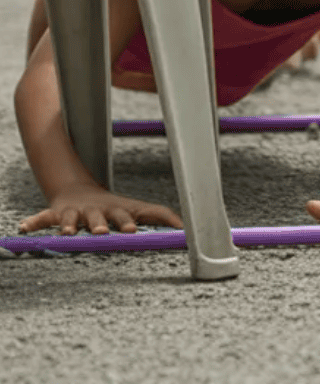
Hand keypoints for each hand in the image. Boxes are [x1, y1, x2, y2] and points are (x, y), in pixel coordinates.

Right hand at [21, 186, 182, 234]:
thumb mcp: (139, 210)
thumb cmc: (115, 209)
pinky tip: (24, 227)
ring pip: (72, 218)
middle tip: (104, 232)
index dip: (129, 223)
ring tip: (69, 232)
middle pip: (100, 218)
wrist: (82, 192)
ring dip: (71, 225)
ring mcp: (76, 213)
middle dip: (102, 225)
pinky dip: (34, 221)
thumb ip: (162, 217)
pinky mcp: (57, 213)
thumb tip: (189, 229)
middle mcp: (98, 212)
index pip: (126, 217)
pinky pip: (43, 217)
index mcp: (118, 212)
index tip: (133, 232)